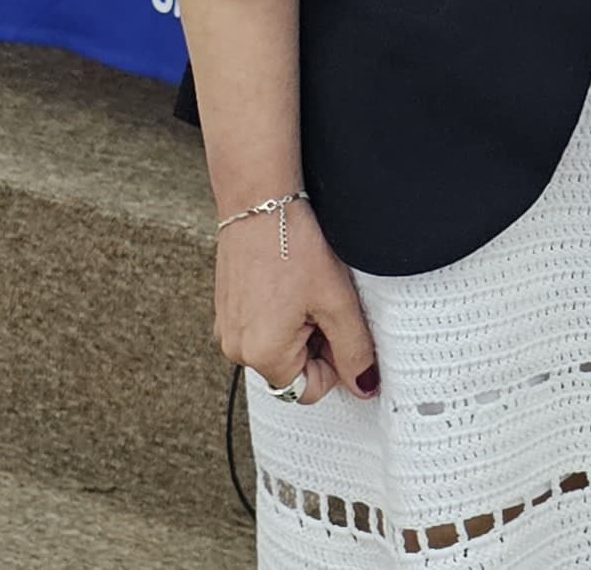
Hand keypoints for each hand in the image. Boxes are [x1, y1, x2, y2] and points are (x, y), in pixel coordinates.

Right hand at [217, 198, 378, 406]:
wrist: (260, 202)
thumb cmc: (296, 246)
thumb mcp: (337, 302)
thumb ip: (354, 351)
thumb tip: (365, 386)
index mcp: (261, 354)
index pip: (308, 389)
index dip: (332, 362)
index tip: (338, 325)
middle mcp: (236, 349)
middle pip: (291, 369)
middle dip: (314, 342)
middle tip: (323, 300)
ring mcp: (227, 329)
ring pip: (277, 347)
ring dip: (298, 327)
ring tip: (305, 288)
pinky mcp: (225, 310)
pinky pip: (260, 328)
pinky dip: (280, 314)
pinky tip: (288, 283)